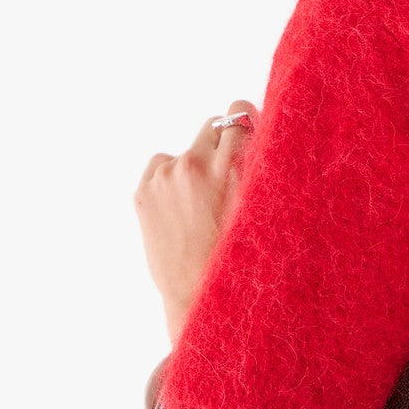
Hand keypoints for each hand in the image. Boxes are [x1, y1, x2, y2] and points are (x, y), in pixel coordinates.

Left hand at [135, 100, 257, 344]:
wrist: (199, 297)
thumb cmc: (241, 259)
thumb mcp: (264, 211)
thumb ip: (261, 168)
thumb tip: (257, 130)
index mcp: (232, 168)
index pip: (240, 112)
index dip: (248, 122)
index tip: (250, 134)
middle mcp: (196, 165)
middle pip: (214, 125)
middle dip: (223, 143)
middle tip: (228, 173)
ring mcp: (165, 177)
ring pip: (186, 150)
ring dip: (196, 166)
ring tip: (203, 205)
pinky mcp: (144, 191)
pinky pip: (161, 165)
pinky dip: (171, 179)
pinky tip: (183, 209)